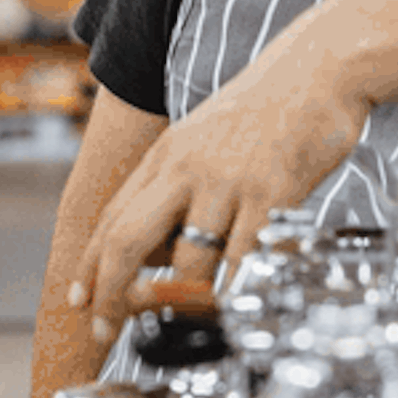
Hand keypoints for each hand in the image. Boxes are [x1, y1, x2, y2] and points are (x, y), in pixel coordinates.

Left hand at [78, 4, 371, 330]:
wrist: (319, 68)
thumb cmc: (267, 109)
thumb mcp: (205, 140)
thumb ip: (179, 186)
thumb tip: (161, 249)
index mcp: (166, 155)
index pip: (112, 217)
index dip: (90, 265)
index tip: (78, 300)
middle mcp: (186, 167)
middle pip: (128, 239)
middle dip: (110, 292)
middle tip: (102, 329)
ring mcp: (227, 180)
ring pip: (187, 259)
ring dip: (180, 301)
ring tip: (181, 326)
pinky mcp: (271, 192)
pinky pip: (244, 256)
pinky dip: (232, 291)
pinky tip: (227, 310)